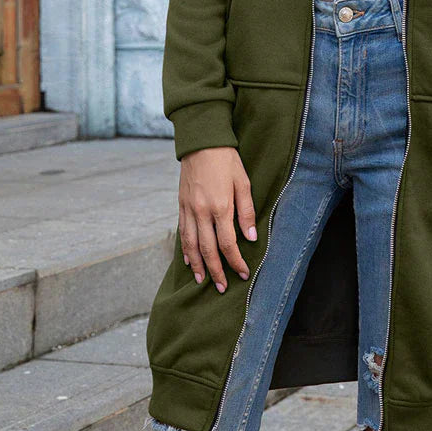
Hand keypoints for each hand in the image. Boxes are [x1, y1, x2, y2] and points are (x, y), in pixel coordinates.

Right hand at [178, 147, 257, 293]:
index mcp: (221, 207)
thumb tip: (250, 238)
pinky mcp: (181, 205)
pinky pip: (182, 232)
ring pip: (191, 245)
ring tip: (202, 280)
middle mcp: (202, 212)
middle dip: (216, 271)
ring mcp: (189, 209)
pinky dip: (185, 249)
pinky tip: (188, 260)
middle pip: (208, 250)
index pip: (228, 244)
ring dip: (197, 265)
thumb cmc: (227, 161)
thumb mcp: (243, 183)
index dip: (235, 261)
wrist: (202, 143)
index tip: (242, 273)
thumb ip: (247, 212)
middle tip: (222, 287)